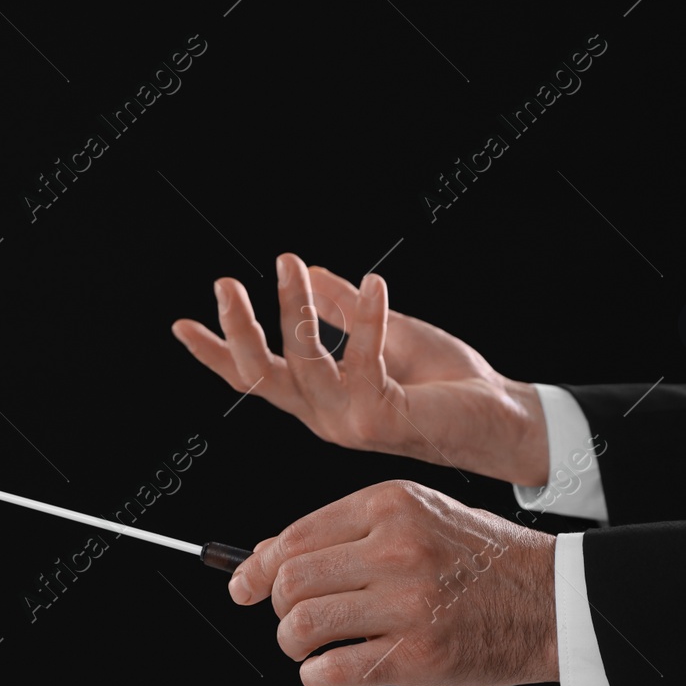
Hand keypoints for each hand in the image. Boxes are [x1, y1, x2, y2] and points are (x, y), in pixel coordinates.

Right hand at [171, 253, 550, 486]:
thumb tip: (312, 272)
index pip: (256, 377)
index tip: (182, 324)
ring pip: (302, 363)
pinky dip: (367, 319)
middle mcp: (324, 416)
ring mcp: (349, 421)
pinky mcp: (380, 418)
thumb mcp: (390, 333)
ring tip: (288, 264)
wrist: (503, 420)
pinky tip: (376, 284)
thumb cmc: (450, 384)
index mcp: (320, 399)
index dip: (215, 353)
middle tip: (224, 284)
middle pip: (261, 376)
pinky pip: (362, 360)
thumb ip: (346, 309)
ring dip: (293, 309)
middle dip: (237, 332)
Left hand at [226, 479, 558, 685]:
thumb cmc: (481, 559)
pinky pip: (332, 671)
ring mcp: (408, 603)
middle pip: (289, 582)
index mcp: (391, 505)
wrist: (554, 598)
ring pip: (301, 625)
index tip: (243, 587)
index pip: (295, 537)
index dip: (258, 568)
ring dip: (294, 644)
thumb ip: (344, 531)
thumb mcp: (417, 517)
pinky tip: (332, 671)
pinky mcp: (418, 655)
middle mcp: (397, 548)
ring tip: (314, 647)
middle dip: (277, 608)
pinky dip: (317, 677)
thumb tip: (261, 558)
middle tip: (295, 619)